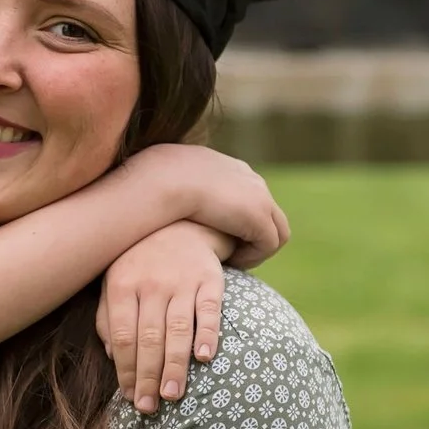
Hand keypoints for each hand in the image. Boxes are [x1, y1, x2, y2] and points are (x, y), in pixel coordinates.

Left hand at [97, 223, 230, 413]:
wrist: (182, 222)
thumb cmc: (141, 261)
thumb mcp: (114, 281)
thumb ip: (107, 317)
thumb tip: (110, 356)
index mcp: (123, 285)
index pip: (122, 335)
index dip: (126, 369)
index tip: (130, 397)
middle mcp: (152, 283)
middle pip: (149, 337)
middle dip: (148, 376)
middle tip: (149, 408)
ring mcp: (183, 280)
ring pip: (178, 329)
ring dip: (175, 365)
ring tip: (172, 395)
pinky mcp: (211, 279)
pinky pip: (210, 310)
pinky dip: (208, 334)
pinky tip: (205, 358)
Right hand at [127, 145, 288, 267]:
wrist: (163, 181)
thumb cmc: (154, 182)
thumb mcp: (164, 181)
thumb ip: (173, 189)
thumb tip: (160, 198)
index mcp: (230, 168)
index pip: (249, 195)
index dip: (239, 220)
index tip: (221, 236)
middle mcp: (250, 179)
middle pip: (268, 213)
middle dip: (253, 236)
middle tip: (232, 254)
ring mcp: (259, 197)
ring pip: (274, 231)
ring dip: (255, 250)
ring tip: (232, 261)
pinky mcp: (259, 216)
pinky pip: (269, 244)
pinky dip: (253, 256)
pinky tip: (231, 260)